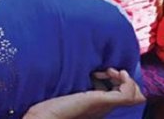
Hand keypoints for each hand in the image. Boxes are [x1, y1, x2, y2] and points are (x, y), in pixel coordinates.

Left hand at [24, 69, 144, 118]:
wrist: (45, 116)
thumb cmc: (52, 103)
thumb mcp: (71, 90)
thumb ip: (79, 83)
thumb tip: (84, 69)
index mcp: (98, 104)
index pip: (121, 94)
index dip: (117, 79)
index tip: (102, 71)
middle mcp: (105, 106)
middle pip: (133, 95)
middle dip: (123, 78)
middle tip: (106, 71)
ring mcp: (106, 105)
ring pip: (136, 95)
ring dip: (126, 79)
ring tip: (108, 71)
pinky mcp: (103, 101)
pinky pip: (130, 95)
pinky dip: (126, 81)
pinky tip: (111, 72)